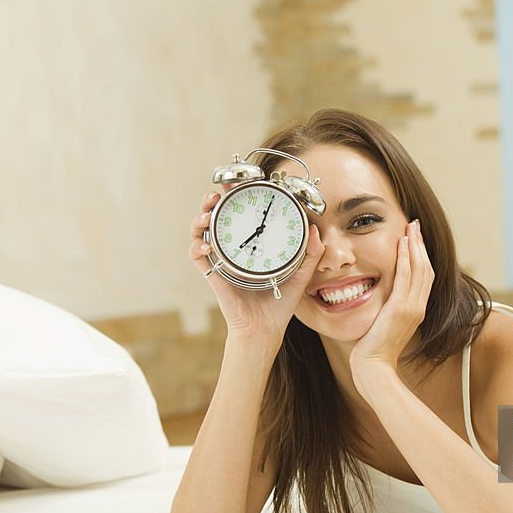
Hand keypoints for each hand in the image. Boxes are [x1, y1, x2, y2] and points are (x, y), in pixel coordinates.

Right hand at [189, 191, 323, 344]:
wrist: (264, 328)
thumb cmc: (279, 303)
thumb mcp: (300, 274)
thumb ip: (310, 254)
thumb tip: (316, 230)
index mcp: (250, 245)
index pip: (239, 215)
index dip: (234, 197)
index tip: (236, 184)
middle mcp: (232, 250)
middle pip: (215, 218)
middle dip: (211, 202)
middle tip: (217, 194)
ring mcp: (220, 261)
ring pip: (200, 232)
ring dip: (199, 219)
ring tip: (206, 214)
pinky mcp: (213, 275)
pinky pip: (197, 257)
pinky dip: (197, 247)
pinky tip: (205, 245)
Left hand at [350, 219, 433, 385]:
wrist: (374, 366)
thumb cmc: (374, 349)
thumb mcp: (385, 324)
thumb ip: (388, 309)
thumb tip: (382, 298)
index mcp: (417, 310)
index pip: (424, 276)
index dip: (421, 255)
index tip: (414, 238)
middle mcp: (419, 307)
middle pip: (426, 268)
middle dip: (420, 244)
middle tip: (414, 224)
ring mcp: (412, 307)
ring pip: (419, 269)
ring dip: (415, 245)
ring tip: (410, 227)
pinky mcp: (401, 308)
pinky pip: (406, 277)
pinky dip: (406, 258)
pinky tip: (402, 244)